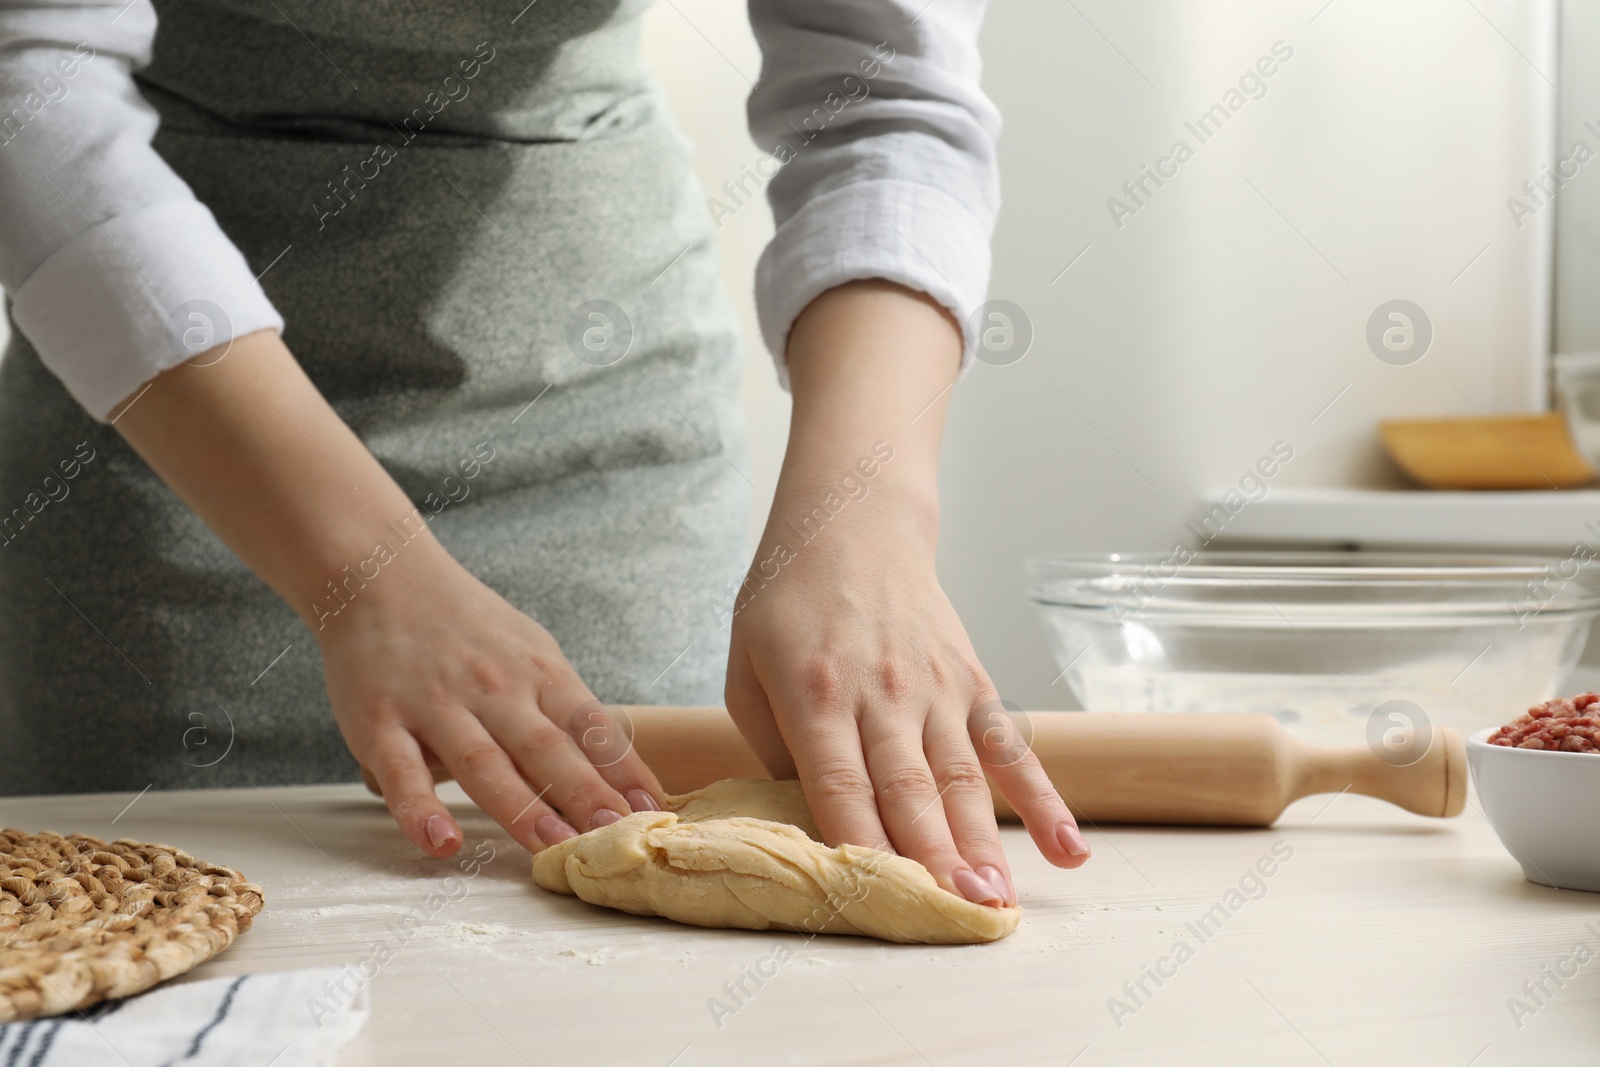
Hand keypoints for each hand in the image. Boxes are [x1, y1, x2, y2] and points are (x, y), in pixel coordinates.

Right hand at [318, 541, 665, 857]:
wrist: (380, 577)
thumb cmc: (468, 624)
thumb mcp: (530, 651)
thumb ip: (564, 708)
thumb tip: (614, 768)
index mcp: (538, 672)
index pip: (591, 727)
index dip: (624, 771)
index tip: (653, 814)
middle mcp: (494, 690)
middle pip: (547, 749)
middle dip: (585, 796)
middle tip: (615, 839)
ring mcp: (436, 707)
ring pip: (484, 764)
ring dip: (520, 810)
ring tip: (552, 849)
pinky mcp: (380, 724)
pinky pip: (402, 774)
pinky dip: (420, 810)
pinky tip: (442, 842)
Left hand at [725, 488, 1090, 907]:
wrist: (850, 521)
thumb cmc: (787, 601)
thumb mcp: (746, 669)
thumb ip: (770, 749)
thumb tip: (802, 824)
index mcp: (814, 692)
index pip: (839, 783)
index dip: (859, 844)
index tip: (876, 901)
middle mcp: (881, 692)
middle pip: (910, 791)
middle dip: (934, 861)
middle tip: (957, 917)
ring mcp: (934, 687)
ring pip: (963, 779)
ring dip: (982, 844)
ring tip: (997, 903)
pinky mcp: (971, 681)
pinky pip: (1011, 748)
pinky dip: (1045, 800)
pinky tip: (1068, 849)